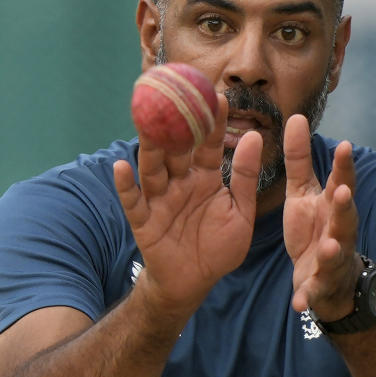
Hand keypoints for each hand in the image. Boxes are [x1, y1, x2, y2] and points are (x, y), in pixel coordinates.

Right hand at [114, 94, 262, 313]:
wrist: (194, 283)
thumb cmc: (218, 247)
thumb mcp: (241, 212)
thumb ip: (246, 178)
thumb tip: (255, 137)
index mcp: (205, 178)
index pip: (208, 144)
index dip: (213, 121)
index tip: (217, 94)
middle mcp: (180, 183)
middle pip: (176, 149)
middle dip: (175, 123)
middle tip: (175, 93)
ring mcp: (160, 200)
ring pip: (153, 169)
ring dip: (149, 146)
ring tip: (146, 122)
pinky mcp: (144, 222)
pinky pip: (134, 202)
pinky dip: (126, 186)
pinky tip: (120, 167)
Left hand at [282, 114, 362, 319]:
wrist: (328, 281)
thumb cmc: (316, 228)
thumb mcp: (304, 193)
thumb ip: (299, 159)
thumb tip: (297, 117)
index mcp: (333, 207)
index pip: (340, 183)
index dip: (343, 166)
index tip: (344, 145)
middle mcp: (339, 232)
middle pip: (346, 218)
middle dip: (345, 206)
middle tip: (344, 192)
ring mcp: (332, 260)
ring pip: (336, 255)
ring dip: (334, 251)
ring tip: (330, 247)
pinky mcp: (319, 287)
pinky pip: (313, 293)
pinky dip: (307, 298)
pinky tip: (299, 304)